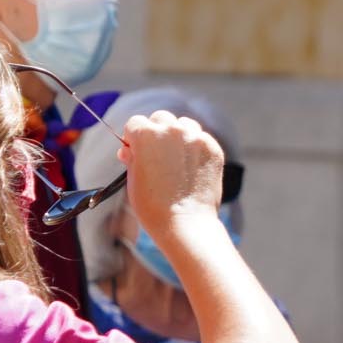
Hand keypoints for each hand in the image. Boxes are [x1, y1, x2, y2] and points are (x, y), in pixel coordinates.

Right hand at [123, 111, 223, 243]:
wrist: (185, 224)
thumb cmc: (153, 207)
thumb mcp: (133, 180)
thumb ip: (132, 158)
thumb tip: (129, 149)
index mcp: (145, 134)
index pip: (135, 123)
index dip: (133, 138)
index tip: (136, 151)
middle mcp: (171, 129)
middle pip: (160, 119)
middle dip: (156, 133)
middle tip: (157, 156)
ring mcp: (194, 137)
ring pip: (184, 125)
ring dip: (178, 136)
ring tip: (176, 160)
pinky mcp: (212, 148)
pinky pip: (201, 139)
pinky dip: (196, 149)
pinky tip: (192, 169)